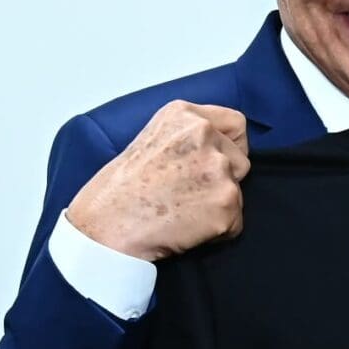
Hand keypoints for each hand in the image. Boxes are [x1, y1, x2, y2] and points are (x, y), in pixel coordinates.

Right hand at [62, 101, 249, 261]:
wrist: (108, 224)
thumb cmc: (120, 190)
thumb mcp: (151, 139)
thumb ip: (188, 138)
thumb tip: (217, 150)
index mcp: (185, 115)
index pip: (236, 124)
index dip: (232, 146)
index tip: (220, 162)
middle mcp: (205, 135)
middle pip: (241, 161)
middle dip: (224, 180)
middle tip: (188, 194)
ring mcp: (218, 168)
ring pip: (238, 193)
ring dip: (217, 206)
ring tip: (182, 212)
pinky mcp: (226, 202)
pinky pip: (235, 223)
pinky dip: (217, 232)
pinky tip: (187, 229)